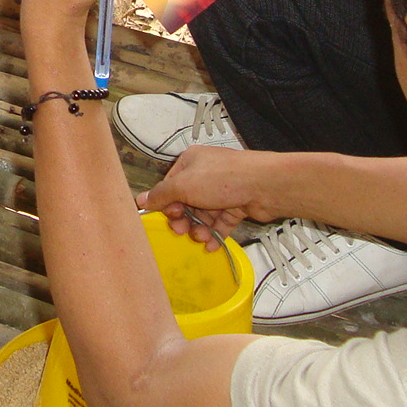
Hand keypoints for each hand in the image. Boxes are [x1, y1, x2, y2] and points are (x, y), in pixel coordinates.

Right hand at [137, 145, 291, 248]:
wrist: (265, 186)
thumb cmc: (226, 178)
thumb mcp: (184, 185)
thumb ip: (161, 195)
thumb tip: (141, 200)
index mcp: (191, 162)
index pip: (170, 186)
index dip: (167, 204)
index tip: (169, 218)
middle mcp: (206, 174)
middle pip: (186, 202)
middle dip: (184, 219)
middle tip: (183, 231)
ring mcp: (222, 190)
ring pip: (203, 215)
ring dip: (199, 229)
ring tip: (202, 238)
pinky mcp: (236, 204)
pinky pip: (220, 222)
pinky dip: (215, 233)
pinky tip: (212, 244)